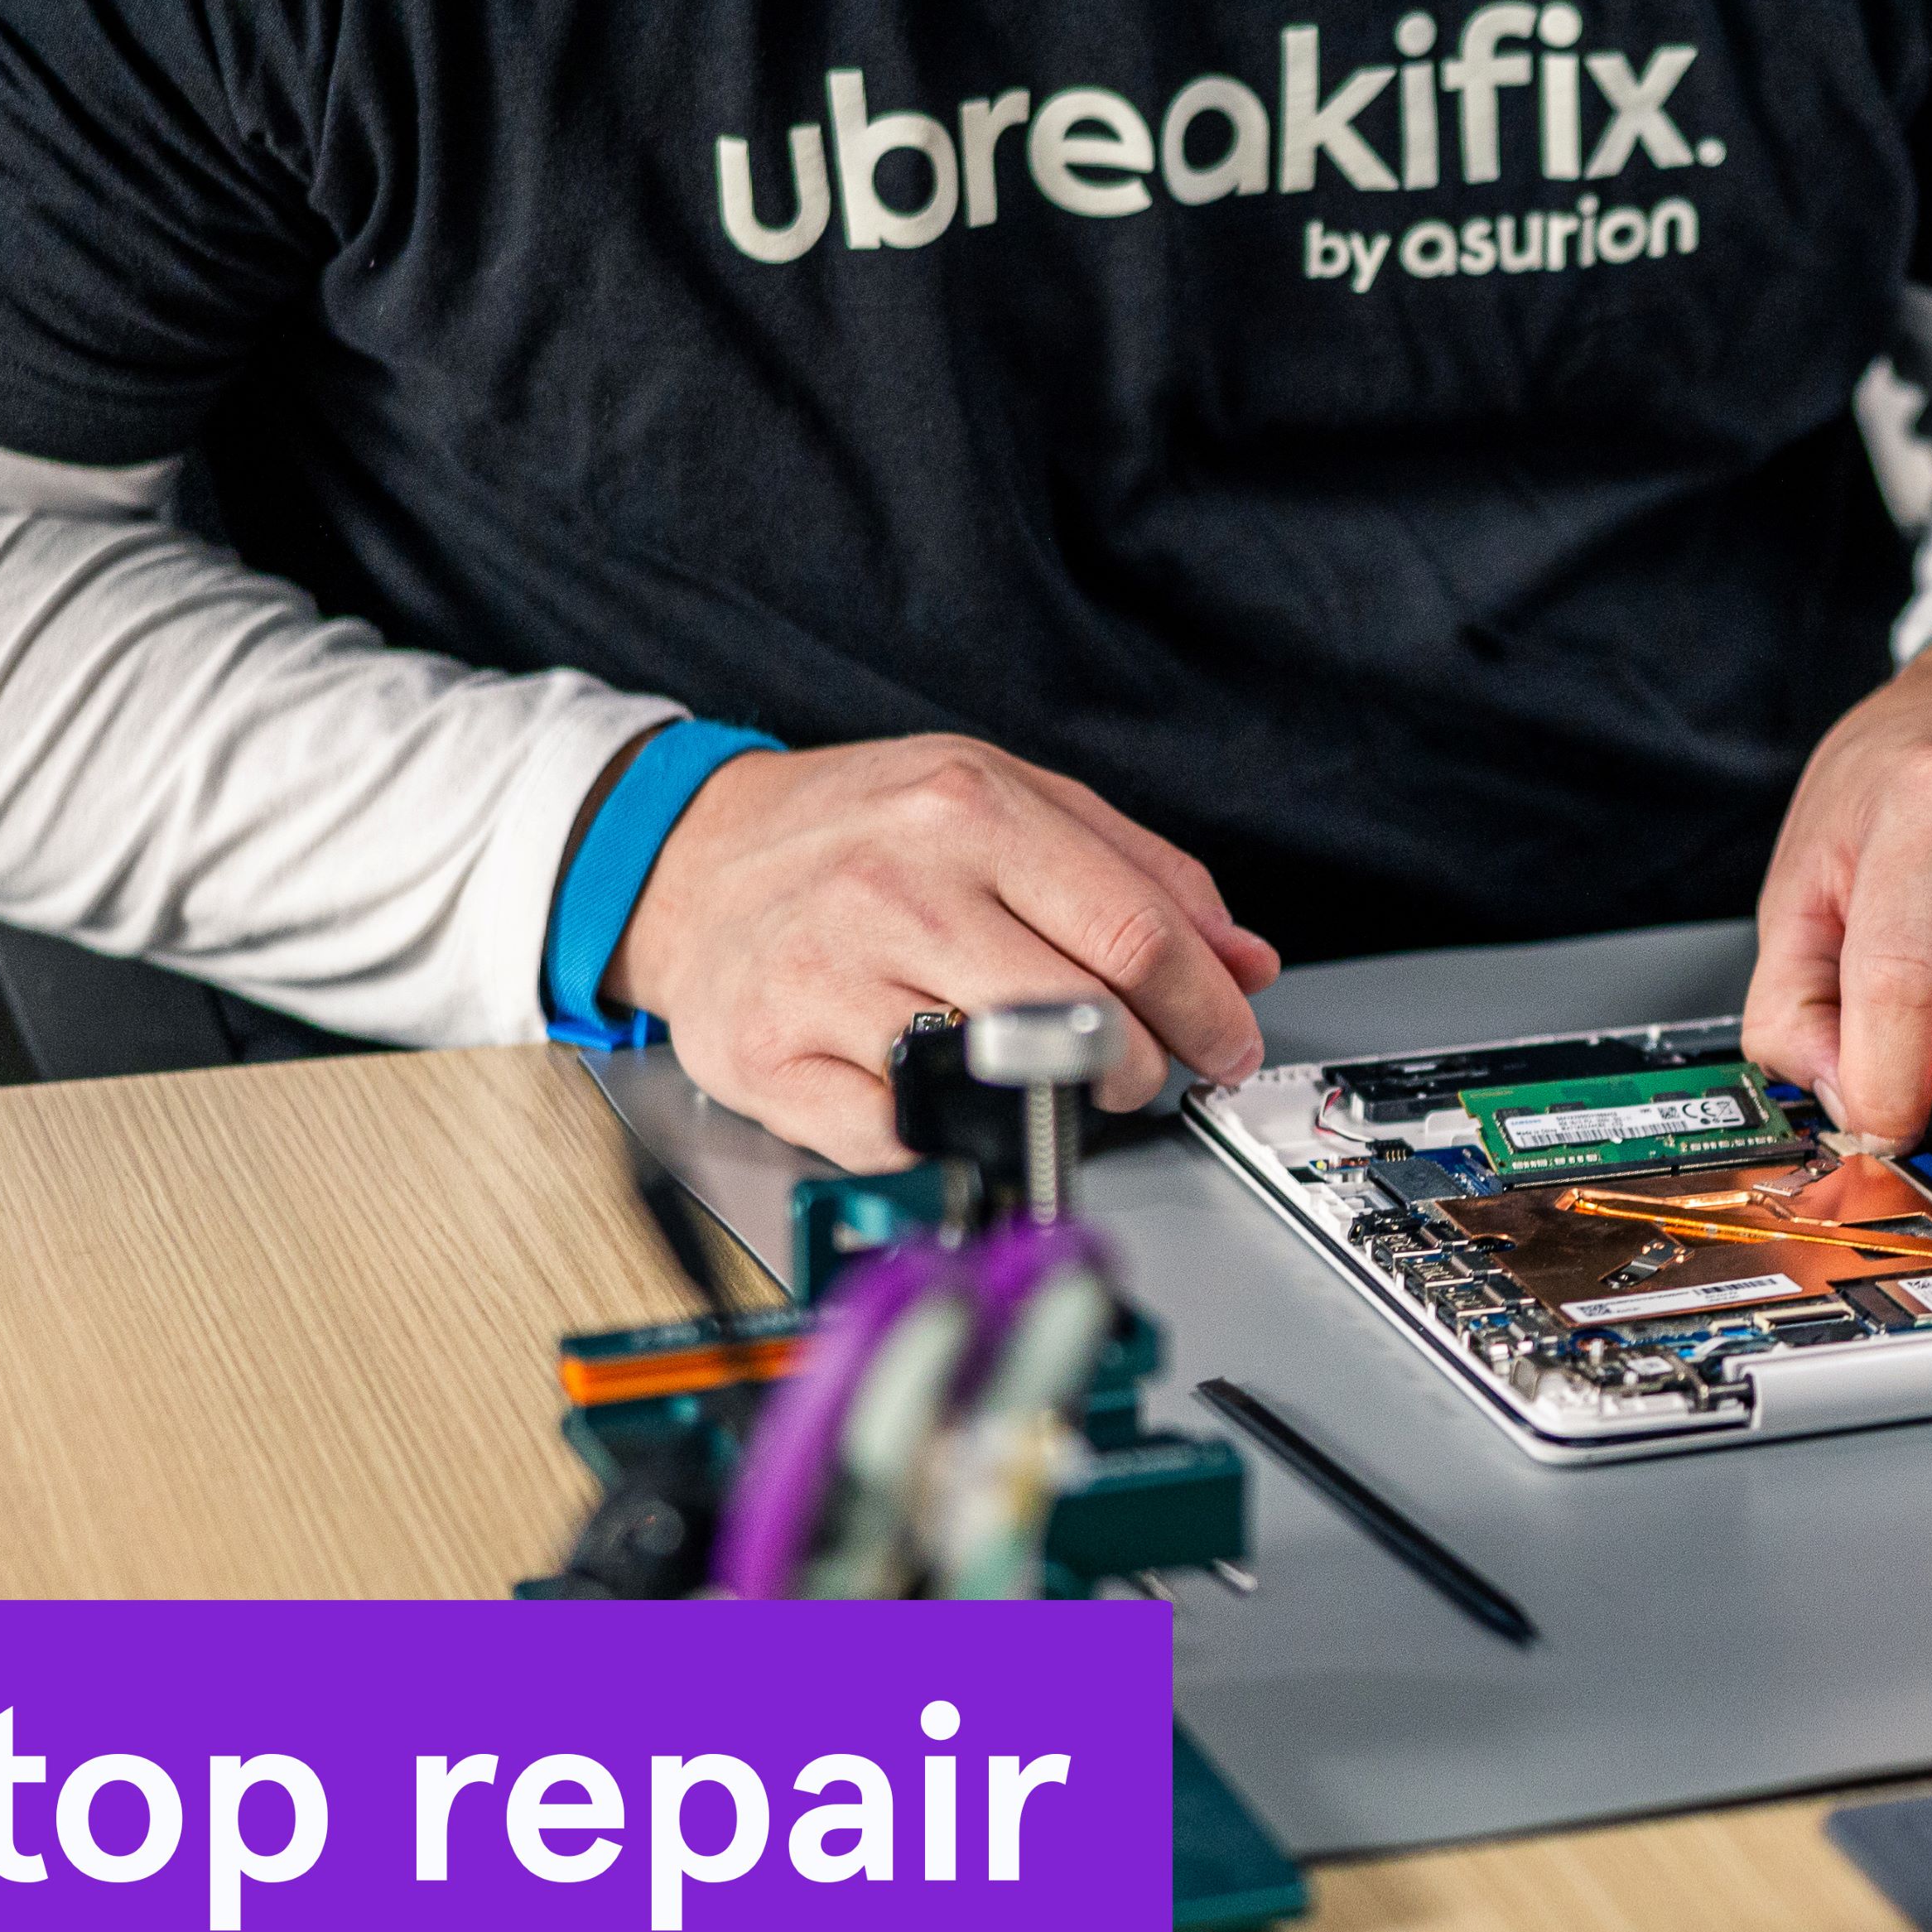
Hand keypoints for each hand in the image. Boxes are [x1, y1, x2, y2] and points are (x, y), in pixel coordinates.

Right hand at [611, 735, 1284, 1165]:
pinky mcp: (769, 1058)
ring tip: (1062, 1081)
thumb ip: (1138, 870)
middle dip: (1145, 1064)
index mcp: (969, 809)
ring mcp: (825, 977)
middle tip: (1146, 1069)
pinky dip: (949, 1133)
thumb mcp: (1004, 797)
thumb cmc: (856, 829)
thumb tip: (1244, 960)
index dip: (1207, 1007)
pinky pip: (898, 1132)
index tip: (1231, 1041)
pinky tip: (954, 1098)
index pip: (1135, 932)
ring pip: (999, 1076)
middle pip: (1081, 1013)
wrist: (687, 859)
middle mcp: (895, 887)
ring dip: (1061, 1103)